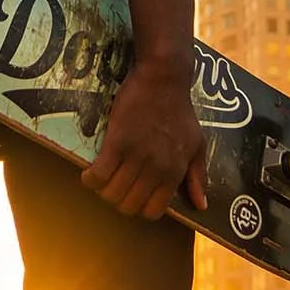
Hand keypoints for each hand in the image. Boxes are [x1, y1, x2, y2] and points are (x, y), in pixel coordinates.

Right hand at [80, 59, 208, 218]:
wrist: (163, 78)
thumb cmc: (180, 111)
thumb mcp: (197, 144)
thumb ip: (198, 176)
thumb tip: (201, 206)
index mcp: (175, 172)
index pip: (153, 211)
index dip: (140, 208)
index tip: (133, 195)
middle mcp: (156, 168)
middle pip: (129, 205)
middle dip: (119, 201)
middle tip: (115, 186)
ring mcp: (136, 155)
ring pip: (112, 193)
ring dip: (103, 191)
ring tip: (102, 178)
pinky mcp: (117, 141)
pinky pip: (98, 175)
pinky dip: (90, 179)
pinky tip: (89, 173)